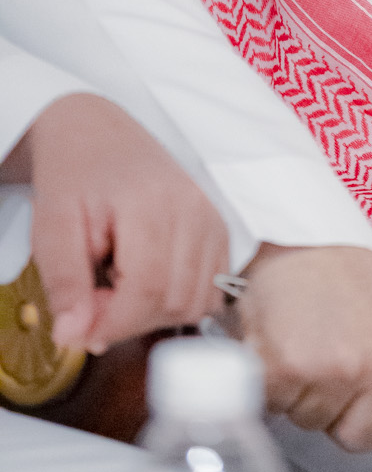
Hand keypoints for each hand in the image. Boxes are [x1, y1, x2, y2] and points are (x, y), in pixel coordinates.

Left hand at [16, 93, 228, 352]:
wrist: (98, 136)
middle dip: (131, 319)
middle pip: (175, 300)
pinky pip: (214, 287)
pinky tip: (148, 281)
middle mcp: (192, 208)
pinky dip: (181, 299)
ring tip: (121, 286)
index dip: (113, 324)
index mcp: (149, 202)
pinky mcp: (219, 226)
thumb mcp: (52, 228)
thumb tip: (75, 335)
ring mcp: (211, 216)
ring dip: (156, 312)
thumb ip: (65, 283)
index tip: (82, 328)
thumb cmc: (75, 177)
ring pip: (199, 300)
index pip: (146, 290)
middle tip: (96, 300)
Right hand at [234, 244, 371, 453]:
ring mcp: (339, 371)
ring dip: (309, 398)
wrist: (304, 243)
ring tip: (313, 346)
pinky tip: (283, 349)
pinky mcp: (288, 371)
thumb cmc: (366, 286)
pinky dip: (273, 388)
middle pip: (361, 440)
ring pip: (318, 428)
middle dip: (345, 409)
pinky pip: (280, 412)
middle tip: (339, 354)